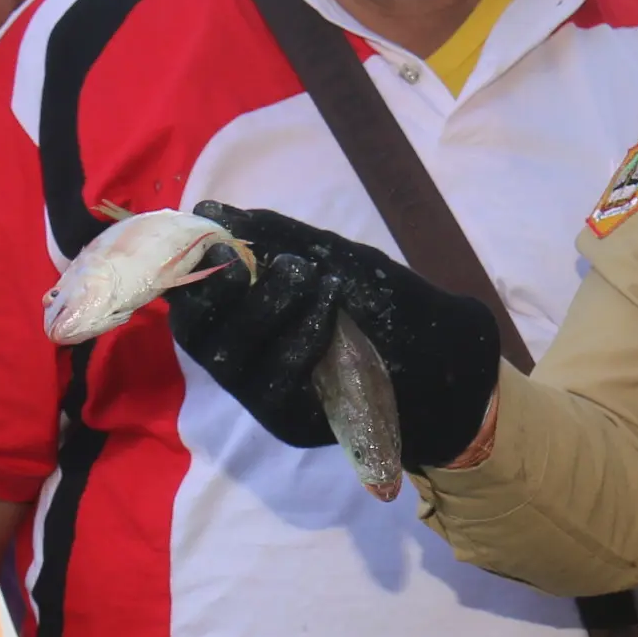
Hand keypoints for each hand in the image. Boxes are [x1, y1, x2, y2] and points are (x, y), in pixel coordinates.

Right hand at [162, 201, 502, 468]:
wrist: (448, 353)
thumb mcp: (329, 258)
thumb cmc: (382, 301)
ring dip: (262, 306)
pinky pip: (274, 384)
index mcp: (243, 317)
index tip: (216, 242)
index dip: (189, 271)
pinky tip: (328, 303)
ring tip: (304, 271)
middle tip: (245, 256)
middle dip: (216, 291)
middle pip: (195, 335)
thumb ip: (272, 238)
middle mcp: (243, 359)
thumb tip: (208, 213)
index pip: (190, 301)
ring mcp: (263, 394)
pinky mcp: (290, 422)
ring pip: (229, 359)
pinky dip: (298, 336)